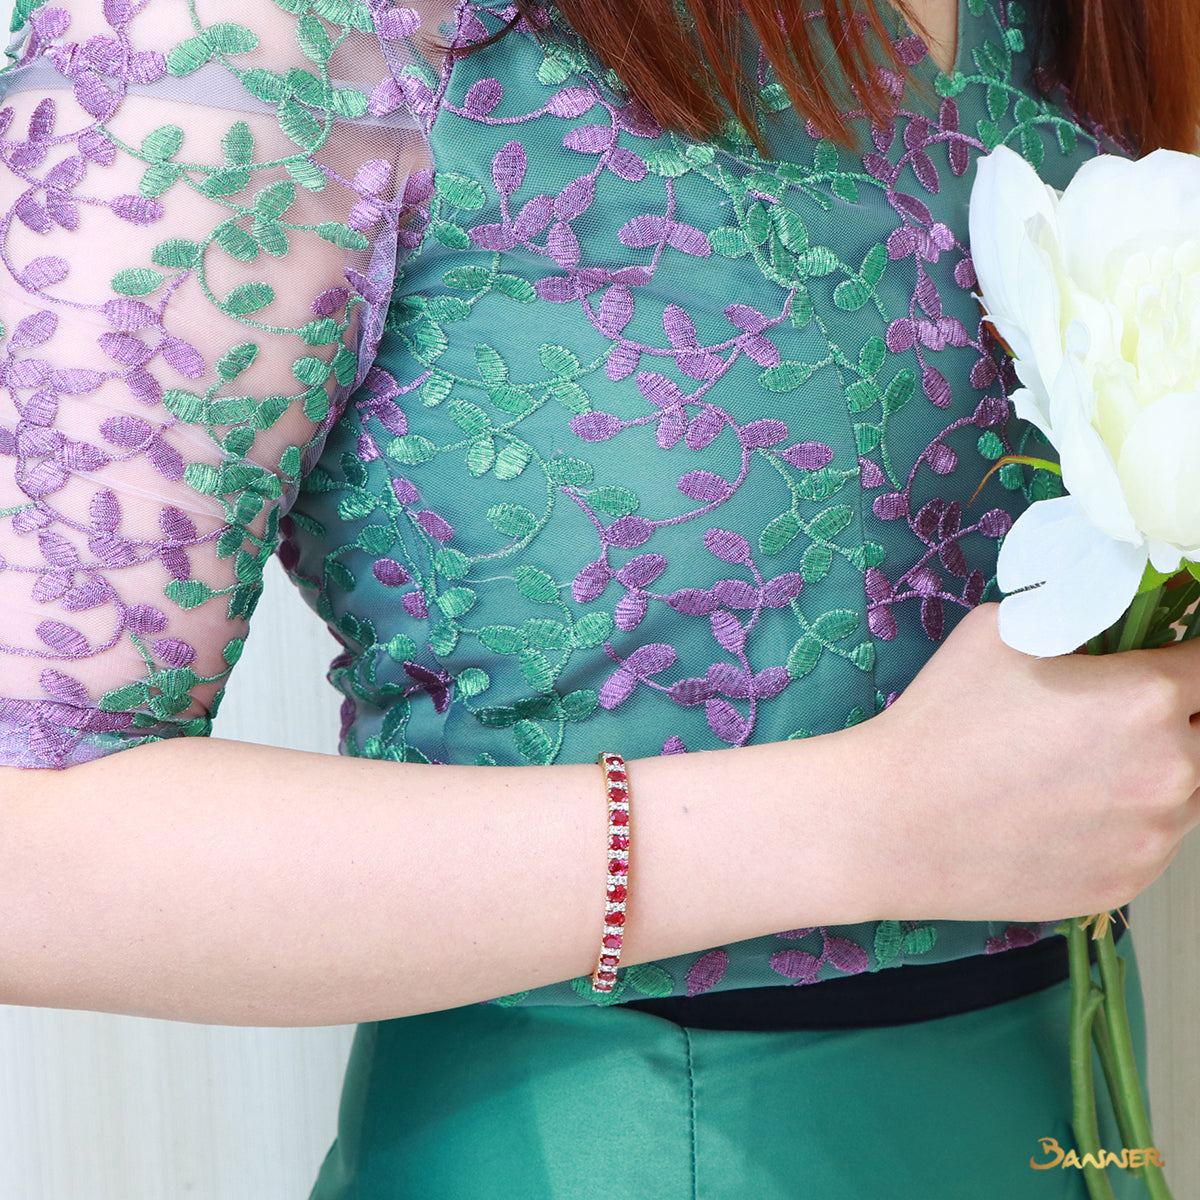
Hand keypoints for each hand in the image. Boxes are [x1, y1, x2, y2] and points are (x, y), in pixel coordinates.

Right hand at [868, 603, 1199, 920]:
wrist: (894, 824)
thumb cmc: (940, 722)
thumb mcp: (1000, 632)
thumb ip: (1076, 621)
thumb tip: (1109, 629)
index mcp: (1145, 697)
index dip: (1189, 661)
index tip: (1172, 666)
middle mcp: (1170, 770)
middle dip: (1175, 718)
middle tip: (1111, 719)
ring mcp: (1153, 837)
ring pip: (1190, 792)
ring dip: (1156, 772)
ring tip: (1080, 769)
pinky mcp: (1128, 884)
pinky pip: (1152, 842)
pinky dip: (1124, 824)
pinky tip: (1062, 813)